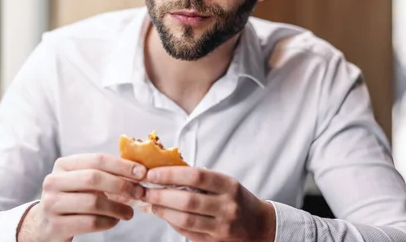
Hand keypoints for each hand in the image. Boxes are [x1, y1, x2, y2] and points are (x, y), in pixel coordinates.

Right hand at [19, 153, 146, 241]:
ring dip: (118, 207)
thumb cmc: (71, 198)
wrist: (45, 224)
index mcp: (63, 165)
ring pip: (93, 202)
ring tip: (129, 212)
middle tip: (139, 192)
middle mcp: (54, 181)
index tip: (141, 172)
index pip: (97, 159)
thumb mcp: (80, 180)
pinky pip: (90, 222)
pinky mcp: (56, 226)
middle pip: (94, 178)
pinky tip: (115, 221)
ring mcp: (52, 204)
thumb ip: (102, 173)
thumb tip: (137, 171)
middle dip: (122, 185)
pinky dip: (108, 221)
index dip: (122, 165)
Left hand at [141, 167, 275, 241]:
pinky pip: (187, 233)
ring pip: (185, 220)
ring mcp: (222, 227)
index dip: (171, 174)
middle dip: (161, 194)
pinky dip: (172, 223)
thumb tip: (166, 172)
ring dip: (163, 211)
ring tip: (152, 203)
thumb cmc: (237, 200)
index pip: (196, 176)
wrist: (260, 227)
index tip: (152, 173)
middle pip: (187, 200)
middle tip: (145, 190)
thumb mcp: (226, 183)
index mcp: (229, 186)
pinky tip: (165, 215)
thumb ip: (201, 179)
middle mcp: (227, 206)